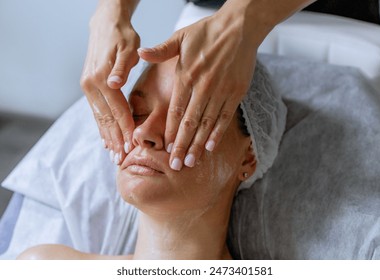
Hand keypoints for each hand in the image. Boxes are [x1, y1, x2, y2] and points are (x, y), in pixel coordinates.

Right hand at [80, 0, 139, 164]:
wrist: (105, 25)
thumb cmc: (122, 36)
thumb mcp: (127, 48)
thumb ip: (121, 68)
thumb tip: (115, 83)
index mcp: (103, 79)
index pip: (118, 111)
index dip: (126, 130)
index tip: (132, 147)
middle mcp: (91, 86)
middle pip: (106, 119)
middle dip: (115, 140)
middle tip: (121, 159)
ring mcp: (88, 88)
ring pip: (99, 118)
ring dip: (107, 137)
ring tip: (113, 154)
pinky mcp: (89, 88)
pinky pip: (96, 112)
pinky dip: (101, 127)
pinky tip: (105, 138)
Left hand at [138, 7, 259, 170]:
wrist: (239, 28)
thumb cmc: (207, 32)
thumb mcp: (180, 37)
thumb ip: (160, 50)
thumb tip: (139, 53)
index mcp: (186, 76)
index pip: (176, 110)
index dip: (171, 131)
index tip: (167, 149)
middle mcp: (203, 87)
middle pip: (190, 122)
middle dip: (182, 146)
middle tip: (176, 165)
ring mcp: (221, 91)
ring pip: (207, 124)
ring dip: (198, 145)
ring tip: (192, 162)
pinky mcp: (235, 93)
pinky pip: (225, 117)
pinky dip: (218, 132)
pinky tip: (211, 147)